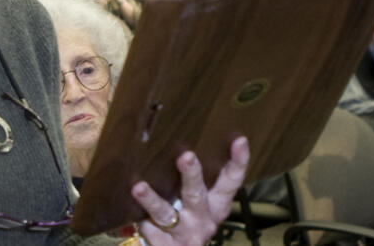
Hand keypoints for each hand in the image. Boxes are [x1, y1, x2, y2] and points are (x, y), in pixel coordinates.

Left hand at [132, 136, 249, 245]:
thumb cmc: (190, 220)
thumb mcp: (200, 202)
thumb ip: (196, 180)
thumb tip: (182, 141)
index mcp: (217, 204)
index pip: (232, 180)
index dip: (238, 161)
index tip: (240, 140)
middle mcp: (204, 218)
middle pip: (197, 194)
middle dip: (191, 175)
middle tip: (186, 156)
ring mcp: (184, 233)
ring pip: (166, 214)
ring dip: (152, 200)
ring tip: (139, 188)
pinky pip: (150, 231)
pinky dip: (141, 222)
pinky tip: (133, 215)